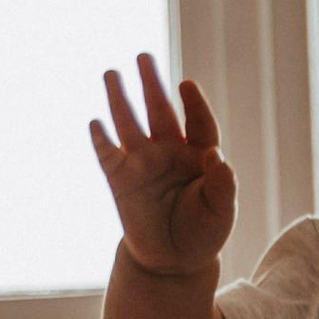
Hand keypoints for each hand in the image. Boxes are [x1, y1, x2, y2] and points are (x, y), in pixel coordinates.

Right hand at [91, 55, 235, 278]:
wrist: (173, 263)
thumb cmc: (203, 233)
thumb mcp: (221, 212)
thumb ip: (222, 185)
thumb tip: (216, 156)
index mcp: (198, 154)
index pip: (199, 122)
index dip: (194, 104)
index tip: (187, 85)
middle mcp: (168, 151)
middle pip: (160, 111)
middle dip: (152, 84)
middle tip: (144, 56)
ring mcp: (142, 162)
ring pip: (130, 123)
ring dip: (119, 99)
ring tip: (111, 73)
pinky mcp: (119, 178)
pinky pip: (108, 154)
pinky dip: (101, 139)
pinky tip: (96, 123)